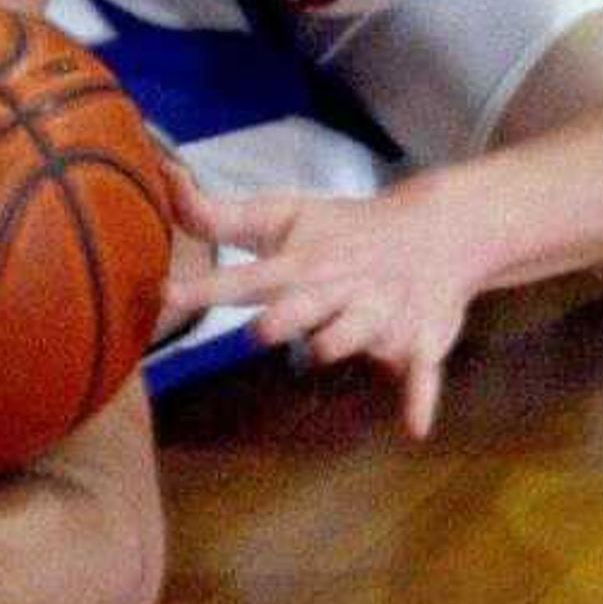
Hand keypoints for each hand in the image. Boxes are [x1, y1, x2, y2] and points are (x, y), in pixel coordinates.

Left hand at [164, 162, 490, 438]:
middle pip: (303, 304)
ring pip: (356, 329)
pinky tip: (415, 426)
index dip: (205, 288)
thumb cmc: (340, 231)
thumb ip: (218, 214)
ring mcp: (379, 315)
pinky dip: (421, 398)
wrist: (437, 230)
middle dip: (282, 316)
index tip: (166, 295)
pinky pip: (422, 373)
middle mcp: (337, 289)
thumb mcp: (280, 217)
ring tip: (322, 349)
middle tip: (256, 328)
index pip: (245, 278)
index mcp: (300, 264)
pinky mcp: (418, 340)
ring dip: (339, 339)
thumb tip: (166, 177)